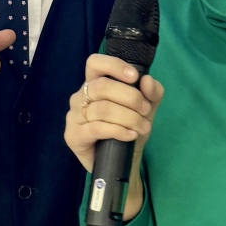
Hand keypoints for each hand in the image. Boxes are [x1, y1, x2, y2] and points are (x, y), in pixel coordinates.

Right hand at [65, 54, 163, 220]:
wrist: (124, 162)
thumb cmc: (130, 129)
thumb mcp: (147, 109)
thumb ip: (152, 93)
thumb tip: (147, 80)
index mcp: (94, 84)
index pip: (94, 63)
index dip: (114, 66)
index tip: (134, 77)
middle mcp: (80, 97)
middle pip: (101, 86)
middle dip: (130, 97)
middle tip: (146, 110)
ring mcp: (74, 117)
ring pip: (101, 109)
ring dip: (128, 117)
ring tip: (142, 127)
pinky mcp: (73, 136)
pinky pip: (96, 128)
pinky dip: (118, 130)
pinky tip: (130, 134)